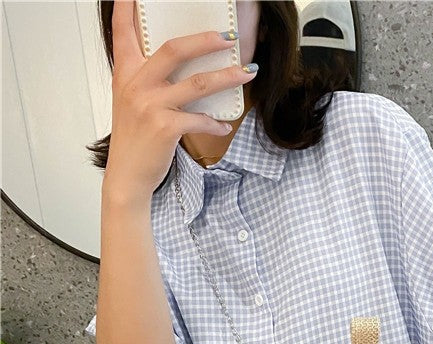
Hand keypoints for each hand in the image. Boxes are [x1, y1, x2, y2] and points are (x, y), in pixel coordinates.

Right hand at [103, 0, 257, 200]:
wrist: (128, 176)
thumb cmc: (134, 140)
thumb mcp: (132, 103)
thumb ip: (149, 81)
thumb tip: (183, 68)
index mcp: (126, 74)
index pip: (123, 32)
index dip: (127, 8)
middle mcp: (136, 84)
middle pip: (174, 49)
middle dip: (205, 40)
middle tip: (228, 36)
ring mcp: (150, 105)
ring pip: (196, 83)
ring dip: (227, 77)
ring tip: (247, 73)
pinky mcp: (165, 127)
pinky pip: (200, 118)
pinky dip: (216, 122)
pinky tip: (225, 125)